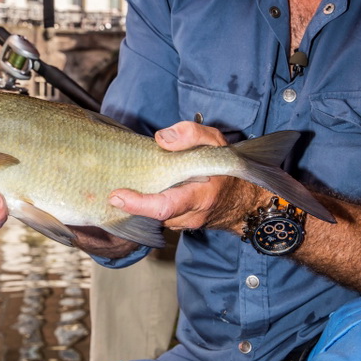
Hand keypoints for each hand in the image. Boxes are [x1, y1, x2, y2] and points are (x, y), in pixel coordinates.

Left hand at [108, 121, 256, 232]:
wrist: (244, 201)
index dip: (138, 204)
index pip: (164, 207)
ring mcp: (182, 224)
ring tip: (131, 184)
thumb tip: (162, 139)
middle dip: (132, 200)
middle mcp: (189, 216)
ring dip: (140, 201)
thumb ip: (191, 135)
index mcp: (200, 196)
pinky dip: (147, 203)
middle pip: (151, 213)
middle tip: (116, 184)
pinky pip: (156, 216)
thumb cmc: (228, 168)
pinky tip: (144, 189)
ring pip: (152, 216)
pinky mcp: (177, 225)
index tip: (117, 196)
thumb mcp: (216, 142)